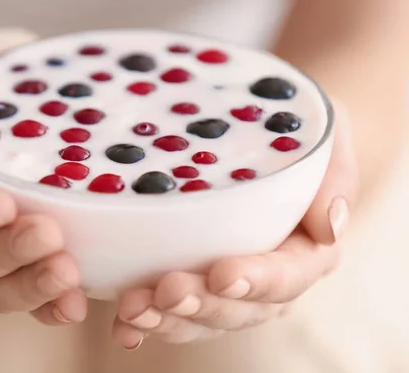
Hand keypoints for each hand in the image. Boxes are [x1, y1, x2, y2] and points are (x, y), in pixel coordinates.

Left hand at [113, 101, 358, 348]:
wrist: (259, 135)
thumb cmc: (292, 133)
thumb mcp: (323, 135)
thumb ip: (334, 176)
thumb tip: (330, 227)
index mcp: (304, 249)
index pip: (288, 276)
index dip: (257, 280)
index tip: (222, 272)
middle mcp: (266, 277)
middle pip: (239, 308)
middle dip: (201, 304)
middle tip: (166, 290)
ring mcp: (226, 286)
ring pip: (201, 319)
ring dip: (167, 320)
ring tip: (134, 309)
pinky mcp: (191, 282)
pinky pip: (171, 314)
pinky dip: (146, 324)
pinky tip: (123, 325)